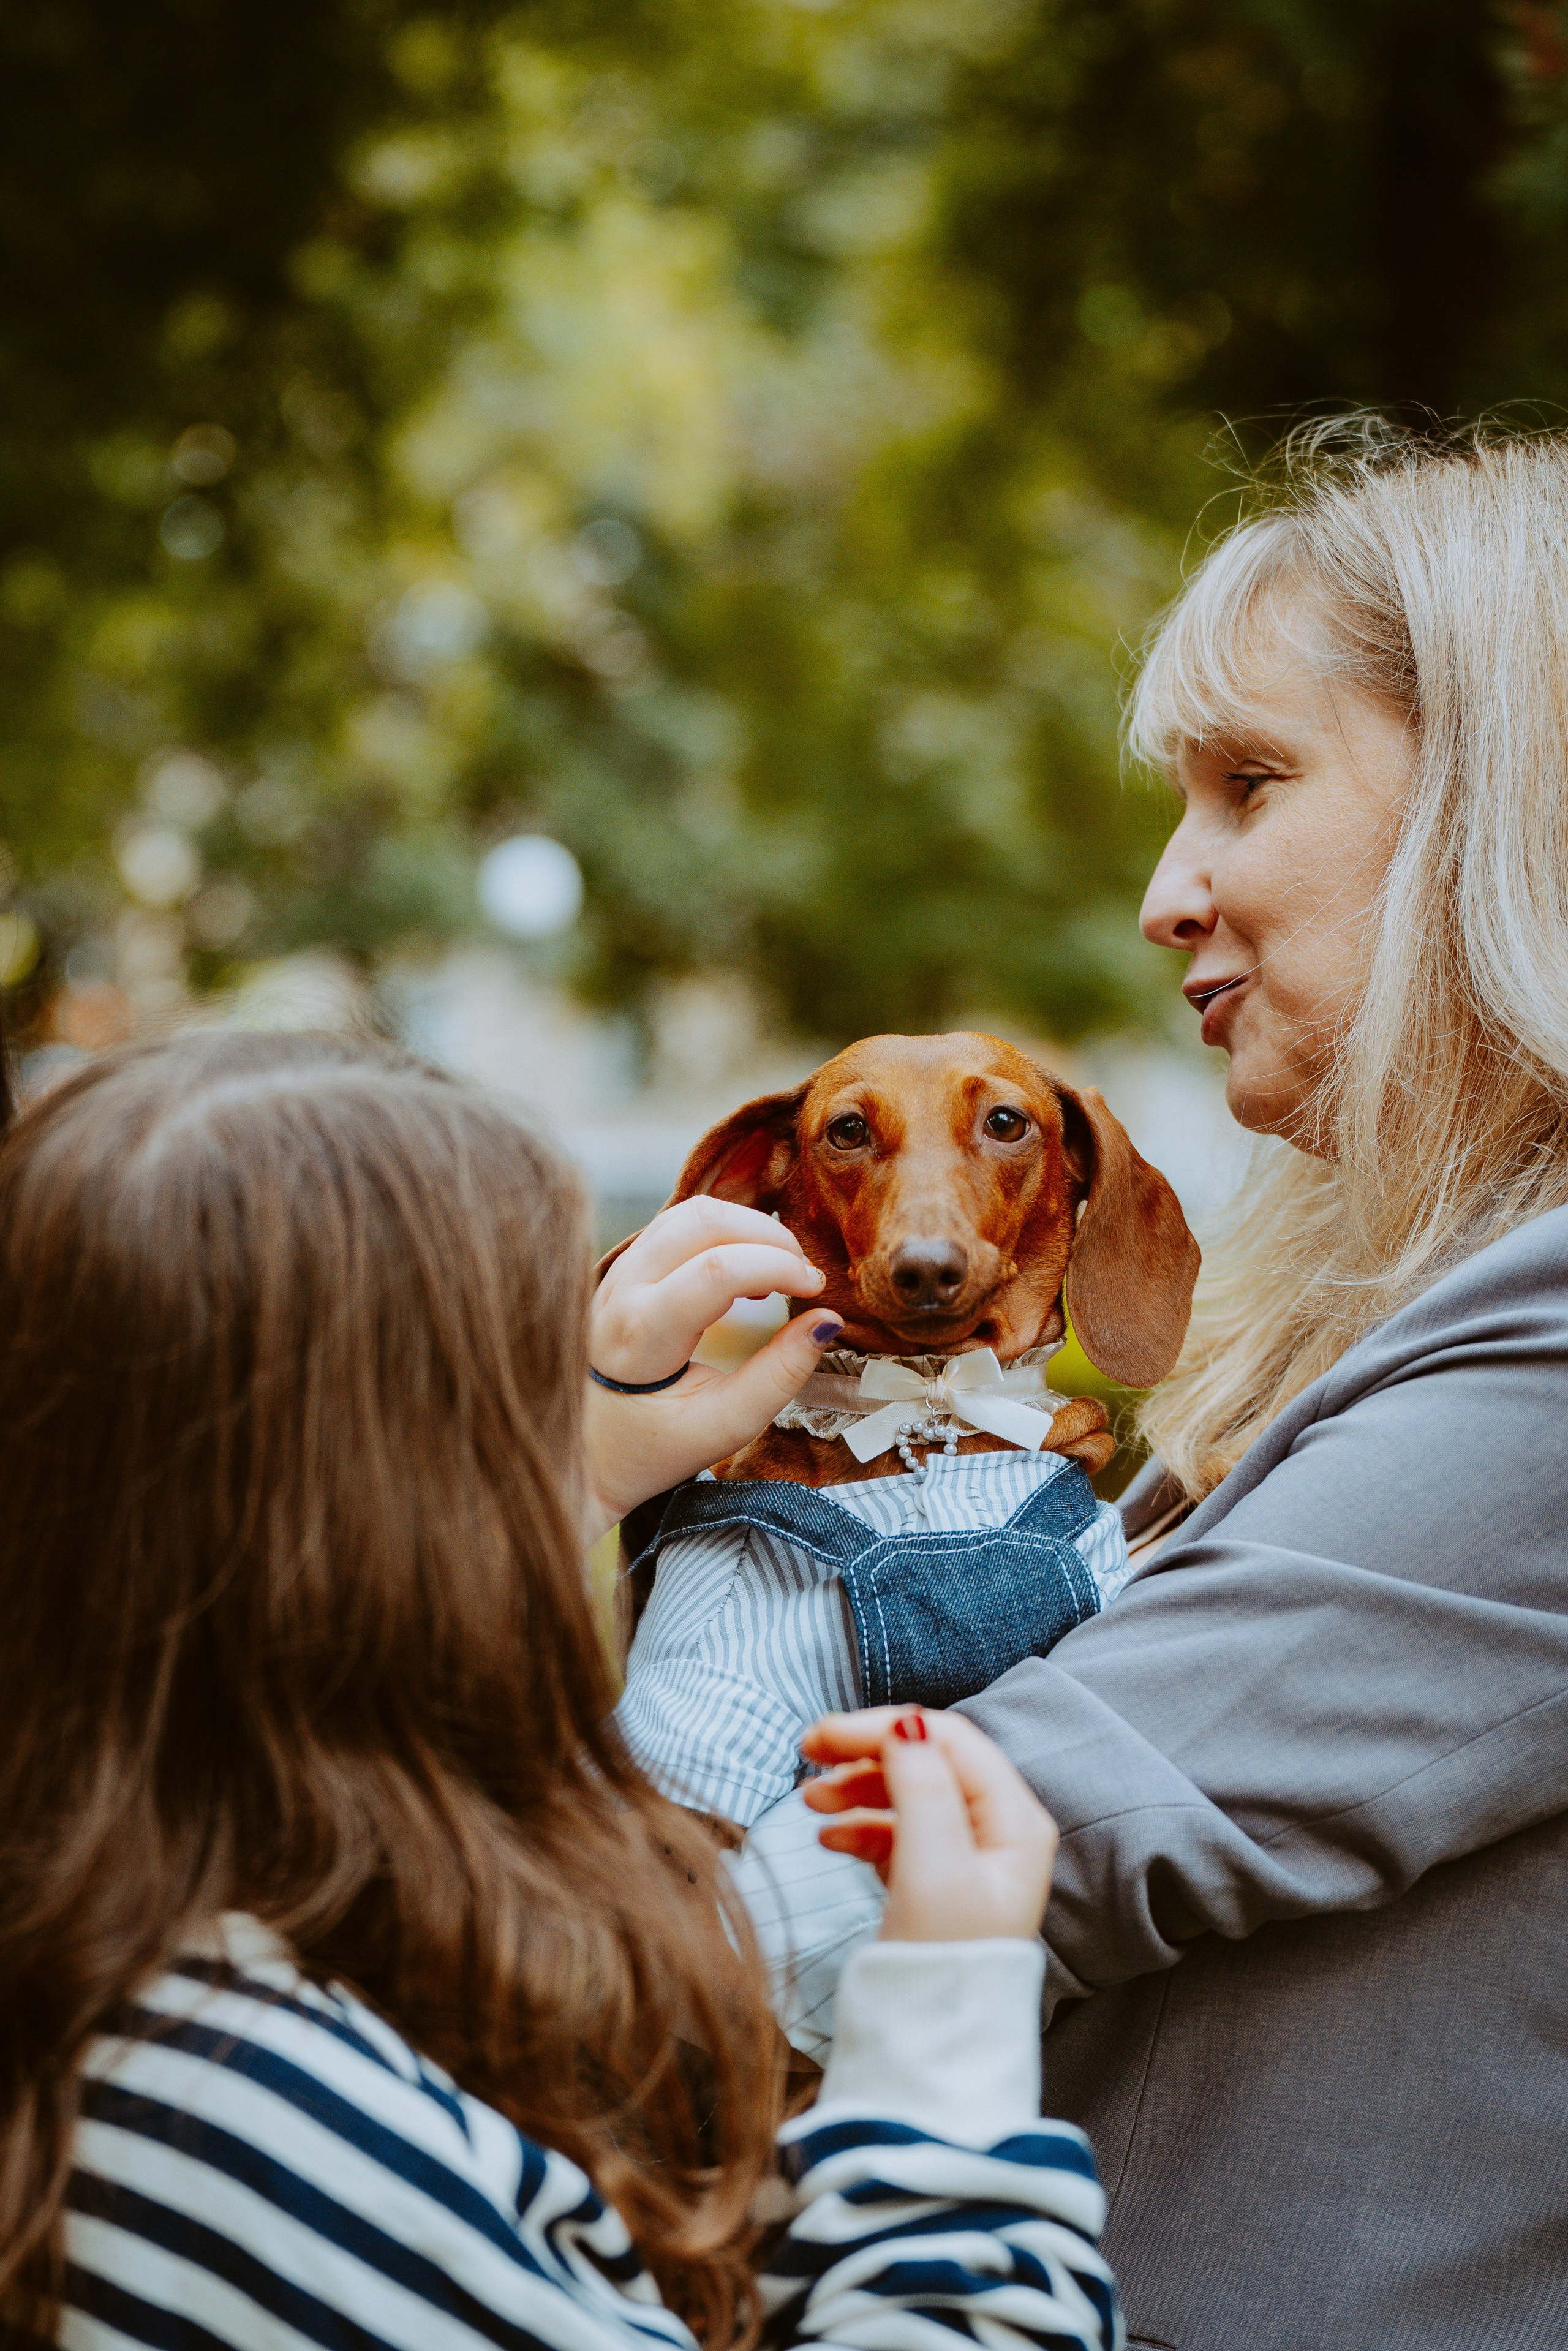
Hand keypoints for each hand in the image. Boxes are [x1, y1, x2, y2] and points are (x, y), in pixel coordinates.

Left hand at [584, 1197, 842, 1540]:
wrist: (583, 1452)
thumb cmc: (651, 1447)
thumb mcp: (724, 1427)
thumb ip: (779, 1377)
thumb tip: (826, 1321)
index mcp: (640, 1334)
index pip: (715, 1270)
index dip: (777, 1266)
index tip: (815, 1288)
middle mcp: (619, 1291)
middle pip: (702, 1222)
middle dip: (768, 1236)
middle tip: (804, 1274)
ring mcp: (615, 1273)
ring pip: (687, 1213)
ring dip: (745, 1227)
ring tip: (779, 1270)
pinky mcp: (623, 1268)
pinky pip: (674, 1225)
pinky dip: (721, 1231)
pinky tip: (745, 1268)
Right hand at [800, 1707, 1056, 1941]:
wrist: (933, 2050)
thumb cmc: (943, 1963)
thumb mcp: (933, 1867)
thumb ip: (922, 1787)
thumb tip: (905, 1723)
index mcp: (1013, 1820)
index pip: (947, 1739)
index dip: (884, 1726)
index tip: (822, 1735)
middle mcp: (997, 1832)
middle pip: (927, 1761)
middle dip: (866, 1751)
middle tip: (806, 1752)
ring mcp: (968, 1860)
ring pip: (907, 1795)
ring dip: (857, 1787)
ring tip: (810, 1800)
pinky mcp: (938, 1887)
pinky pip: (897, 1835)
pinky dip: (861, 1826)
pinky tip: (829, 1836)